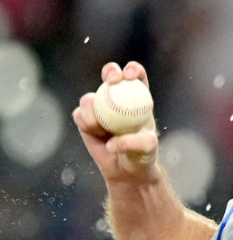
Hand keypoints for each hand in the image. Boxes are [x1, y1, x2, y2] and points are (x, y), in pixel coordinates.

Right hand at [73, 61, 159, 183]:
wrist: (126, 169)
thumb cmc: (142, 155)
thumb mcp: (147, 149)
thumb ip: (137, 142)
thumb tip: (114, 141)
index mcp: (138, 98)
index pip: (137, 76)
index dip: (133, 70)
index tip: (130, 75)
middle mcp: (117, 98)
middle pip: (112, 75)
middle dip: (110, 71)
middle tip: (112, 80)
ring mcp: (99, 107)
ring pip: (89, 98)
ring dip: (92, 109)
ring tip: (100, 128)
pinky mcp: (85, 119)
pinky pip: (79, 114)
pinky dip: (85, 121)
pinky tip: (94, 131)